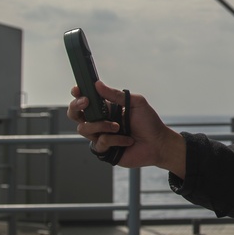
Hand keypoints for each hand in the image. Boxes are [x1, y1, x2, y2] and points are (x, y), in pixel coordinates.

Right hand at [67, 80, 186, 175]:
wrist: (158, 143)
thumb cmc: (149, 123)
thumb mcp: (136, 103)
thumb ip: (116, 95)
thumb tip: (98, 84)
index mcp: (106, 108)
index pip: (86, 100)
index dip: (77, 95)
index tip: (77, 90)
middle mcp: (100, 121)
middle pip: (75, 114)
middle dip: (76, 106)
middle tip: (86, 102)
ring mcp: (100, 136)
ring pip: (84, 129)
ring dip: (101, 125)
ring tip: (118, 126)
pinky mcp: (104, 150)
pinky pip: (100, 143)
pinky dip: (115, 140)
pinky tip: (127, 140)